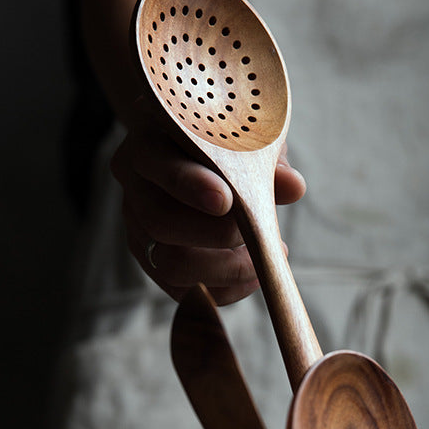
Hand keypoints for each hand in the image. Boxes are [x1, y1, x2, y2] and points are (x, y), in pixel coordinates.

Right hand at [111, 120, 305, 304]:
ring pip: (169, 263)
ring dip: (225, 269)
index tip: (226, 200)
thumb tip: (293, 187)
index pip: (159, 163)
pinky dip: (224, 290)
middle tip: (259, 233)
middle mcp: (135, 184)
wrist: (198, 151)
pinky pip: (181, 289)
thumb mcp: (249, 138)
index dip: (189, 185)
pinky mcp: (151, 259)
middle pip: (160, 221)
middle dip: (217, 235)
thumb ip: (268, 161)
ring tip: (262, 260)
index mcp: (151, 140)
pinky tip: (252, 276)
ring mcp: (137, 225)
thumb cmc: (226, 142)